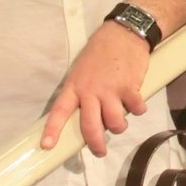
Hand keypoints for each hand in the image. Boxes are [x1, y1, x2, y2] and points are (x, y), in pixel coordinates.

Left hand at [41, 22, 148, 156]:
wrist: (124, 33)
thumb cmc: (101, 51)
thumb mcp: (82, 69)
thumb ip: (83, 91)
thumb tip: (89, 113)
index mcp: (75, 85)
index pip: (60, 111)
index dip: (53, 129)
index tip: (47, 146)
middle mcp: (91, 91)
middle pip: (90, 126)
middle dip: (96, 144)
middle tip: (100, 151)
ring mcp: (111, 90)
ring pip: (115, 123)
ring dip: (119, 127)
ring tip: (120, 122)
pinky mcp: (130, 88)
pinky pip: (136, 110)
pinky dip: (138, 110)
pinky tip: (137, 104)